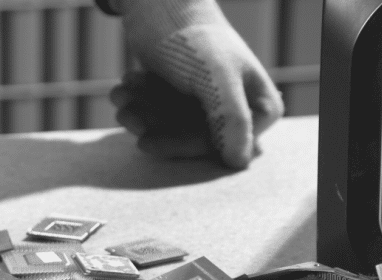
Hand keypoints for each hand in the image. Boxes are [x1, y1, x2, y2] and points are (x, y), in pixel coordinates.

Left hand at [109, 1, 283, 167]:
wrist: (160, 3)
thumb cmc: (192, 38)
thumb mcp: (215, 77)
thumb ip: (230, 117)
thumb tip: (239, 162)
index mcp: (261, 106)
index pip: (220, 148)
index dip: (181, 145)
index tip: (144, 140)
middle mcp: (240, 109)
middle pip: (191, 139)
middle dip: (153, 125)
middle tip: (123, 113)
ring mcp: (212, 103)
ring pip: (172, 128)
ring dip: (140, 113)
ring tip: (120, 92)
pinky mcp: (186, 97)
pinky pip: (161, 114)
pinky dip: (139, 102)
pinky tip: (123, 85)